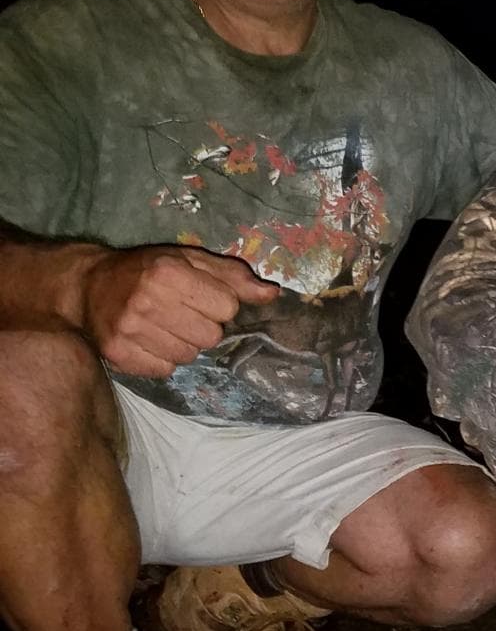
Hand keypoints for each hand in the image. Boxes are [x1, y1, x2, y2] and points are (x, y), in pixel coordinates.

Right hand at [78, 244, 279, 376]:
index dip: (219, 304)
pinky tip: (150, 340)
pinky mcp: (118, 354)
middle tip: (181, 314)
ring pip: (189, 356)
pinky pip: (165, 370)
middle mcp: (148, 302)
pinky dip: (162, 359)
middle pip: (211, 336)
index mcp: (170, 274)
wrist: (87, 285)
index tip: (200, 297)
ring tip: (164, 326)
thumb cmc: (147, 270)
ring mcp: (130, 330)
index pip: (228, 307)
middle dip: (203, 326)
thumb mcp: (190, 260)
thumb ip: (233, 277)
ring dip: (183, 344)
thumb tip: (272, 294)